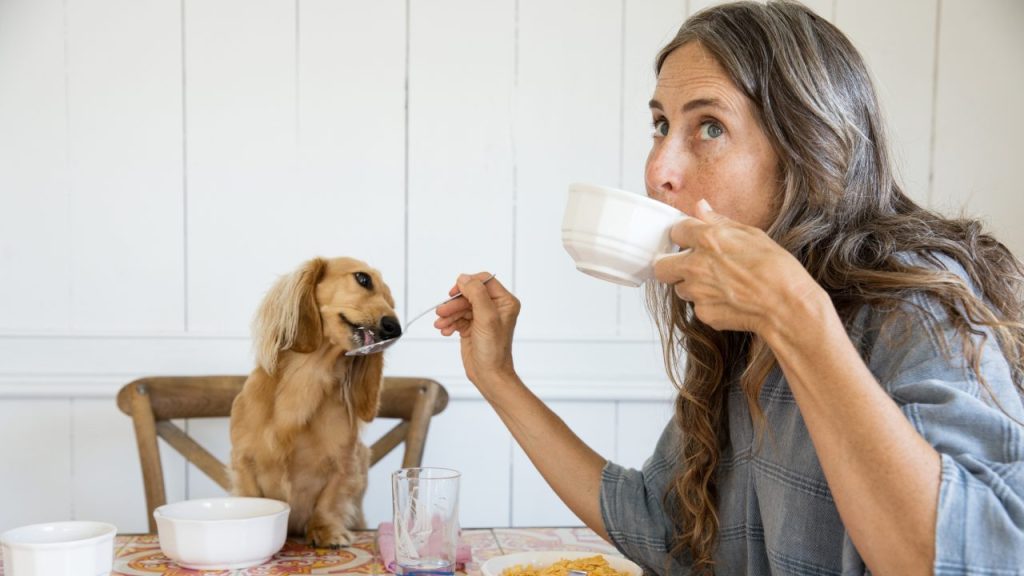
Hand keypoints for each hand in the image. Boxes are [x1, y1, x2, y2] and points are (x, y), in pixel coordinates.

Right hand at [434, 272, 520, 387]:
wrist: (488, 374)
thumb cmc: (493, 350)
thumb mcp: (486, 318)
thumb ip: (476, 294)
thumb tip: (464, 278)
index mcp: (505, 301)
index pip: (484, 281)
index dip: (467, 284)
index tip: (454, 292)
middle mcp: (495, 307)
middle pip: (469, 294)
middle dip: (454, 303)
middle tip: (441, 312)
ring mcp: (482, 317)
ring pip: (460, 306)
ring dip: (449, 314)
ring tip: (441, 324)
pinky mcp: (471, 326)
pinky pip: (457, 317)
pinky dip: (449, 323)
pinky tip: (445, 330)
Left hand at [653, 199, 823, 336]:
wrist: (786, 305)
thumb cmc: (776, 269)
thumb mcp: (752, 234)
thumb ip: (719, 221)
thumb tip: (701, 207)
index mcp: (707, 240)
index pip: (675, 231)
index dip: (684, 235)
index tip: (690, 239)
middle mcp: (695, 265)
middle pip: (661, 265)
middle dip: (670, 264)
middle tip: (688, 265)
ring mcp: (697, 292)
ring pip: (680, 288)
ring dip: (692, 286)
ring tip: (719, 285)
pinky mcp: (703, 313)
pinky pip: (697, 307)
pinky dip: (708, 304)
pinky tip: (729, 300)